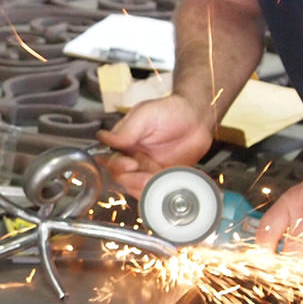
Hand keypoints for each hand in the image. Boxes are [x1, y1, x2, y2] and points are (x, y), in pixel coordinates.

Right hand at [95, 95, 214, 193]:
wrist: (198, 119)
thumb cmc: (171, 110)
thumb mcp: (146, 114)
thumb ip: (126, 129)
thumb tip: (104, 138)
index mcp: (124, 142)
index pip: (111, 159)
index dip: (118, 165)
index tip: (131, 163)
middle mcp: (133, 157)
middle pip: (121, 177)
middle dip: (132, 180)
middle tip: (147, 177)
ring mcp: (147, 169)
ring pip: (136, 187)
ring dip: (143, 188)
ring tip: (156, 181)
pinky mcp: (162, 177)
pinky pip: (154, 191)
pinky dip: (157, 193)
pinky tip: (164, 187)